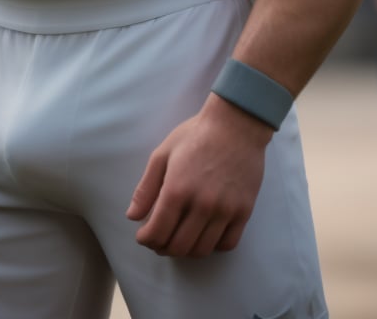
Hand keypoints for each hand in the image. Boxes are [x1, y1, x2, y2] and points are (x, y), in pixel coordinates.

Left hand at [126, 95, 271, 256]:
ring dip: (186, 251)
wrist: (236, 125)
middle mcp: (201, 205)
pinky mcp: (243, 212)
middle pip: (178, 246)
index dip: (146, 239)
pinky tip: (204, 235)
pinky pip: (227, 244)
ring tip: (179, 240)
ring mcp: (224, 211)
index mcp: (177, 190)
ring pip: (201, 250)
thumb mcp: (163, 153)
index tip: (143, 236)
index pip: (157, 231)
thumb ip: (146, 187)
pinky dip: (213, 246)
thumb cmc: (195, 135)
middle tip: (158, 240)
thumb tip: (133, 216)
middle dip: (162, 248)